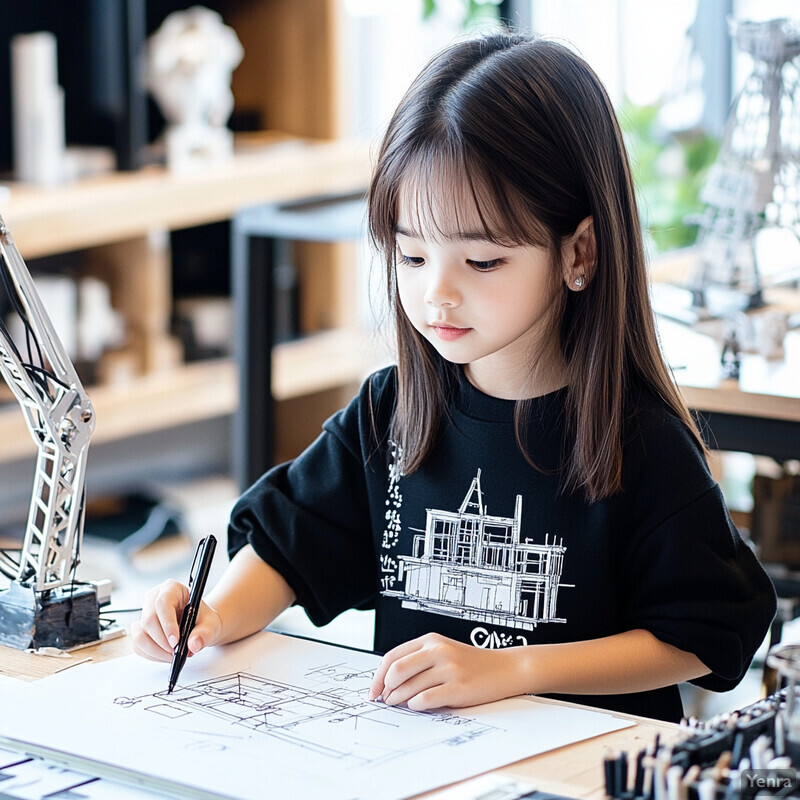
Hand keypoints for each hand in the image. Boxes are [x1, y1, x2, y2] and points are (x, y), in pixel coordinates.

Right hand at [131, 579, 221, 661]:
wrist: (199, 625)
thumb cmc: (203, 619)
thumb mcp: (210, 624)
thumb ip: (204, 634)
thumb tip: (194, 645)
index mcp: (171, 588)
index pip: (163, 603)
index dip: (167, 623)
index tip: (176, 642)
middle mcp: (153, 598)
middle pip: (148, 620)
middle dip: (162, 641)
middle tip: (176, 653)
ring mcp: (143, 613)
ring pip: (140, 635)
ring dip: (156, 651)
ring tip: (173, 656)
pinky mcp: (139, 629)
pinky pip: (138, 646)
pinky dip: (151, 654)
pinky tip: (165, 655)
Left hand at [368, 632, 525, 710]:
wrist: (505, 668)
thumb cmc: (471, 664)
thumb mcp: (443, 652)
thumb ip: (418, 661)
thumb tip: (388, 683)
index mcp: (431, 640)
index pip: (393, 656)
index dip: (378, 676)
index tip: (373, 691)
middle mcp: (438, 651)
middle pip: (396, 670)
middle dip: (385, 688)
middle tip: (384, 700)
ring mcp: (449, 668)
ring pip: (409, 687)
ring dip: (398, 700)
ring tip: (398, 704)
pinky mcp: (458, 687)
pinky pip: (425, 700)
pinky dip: (416, 706)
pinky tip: (418, 706)